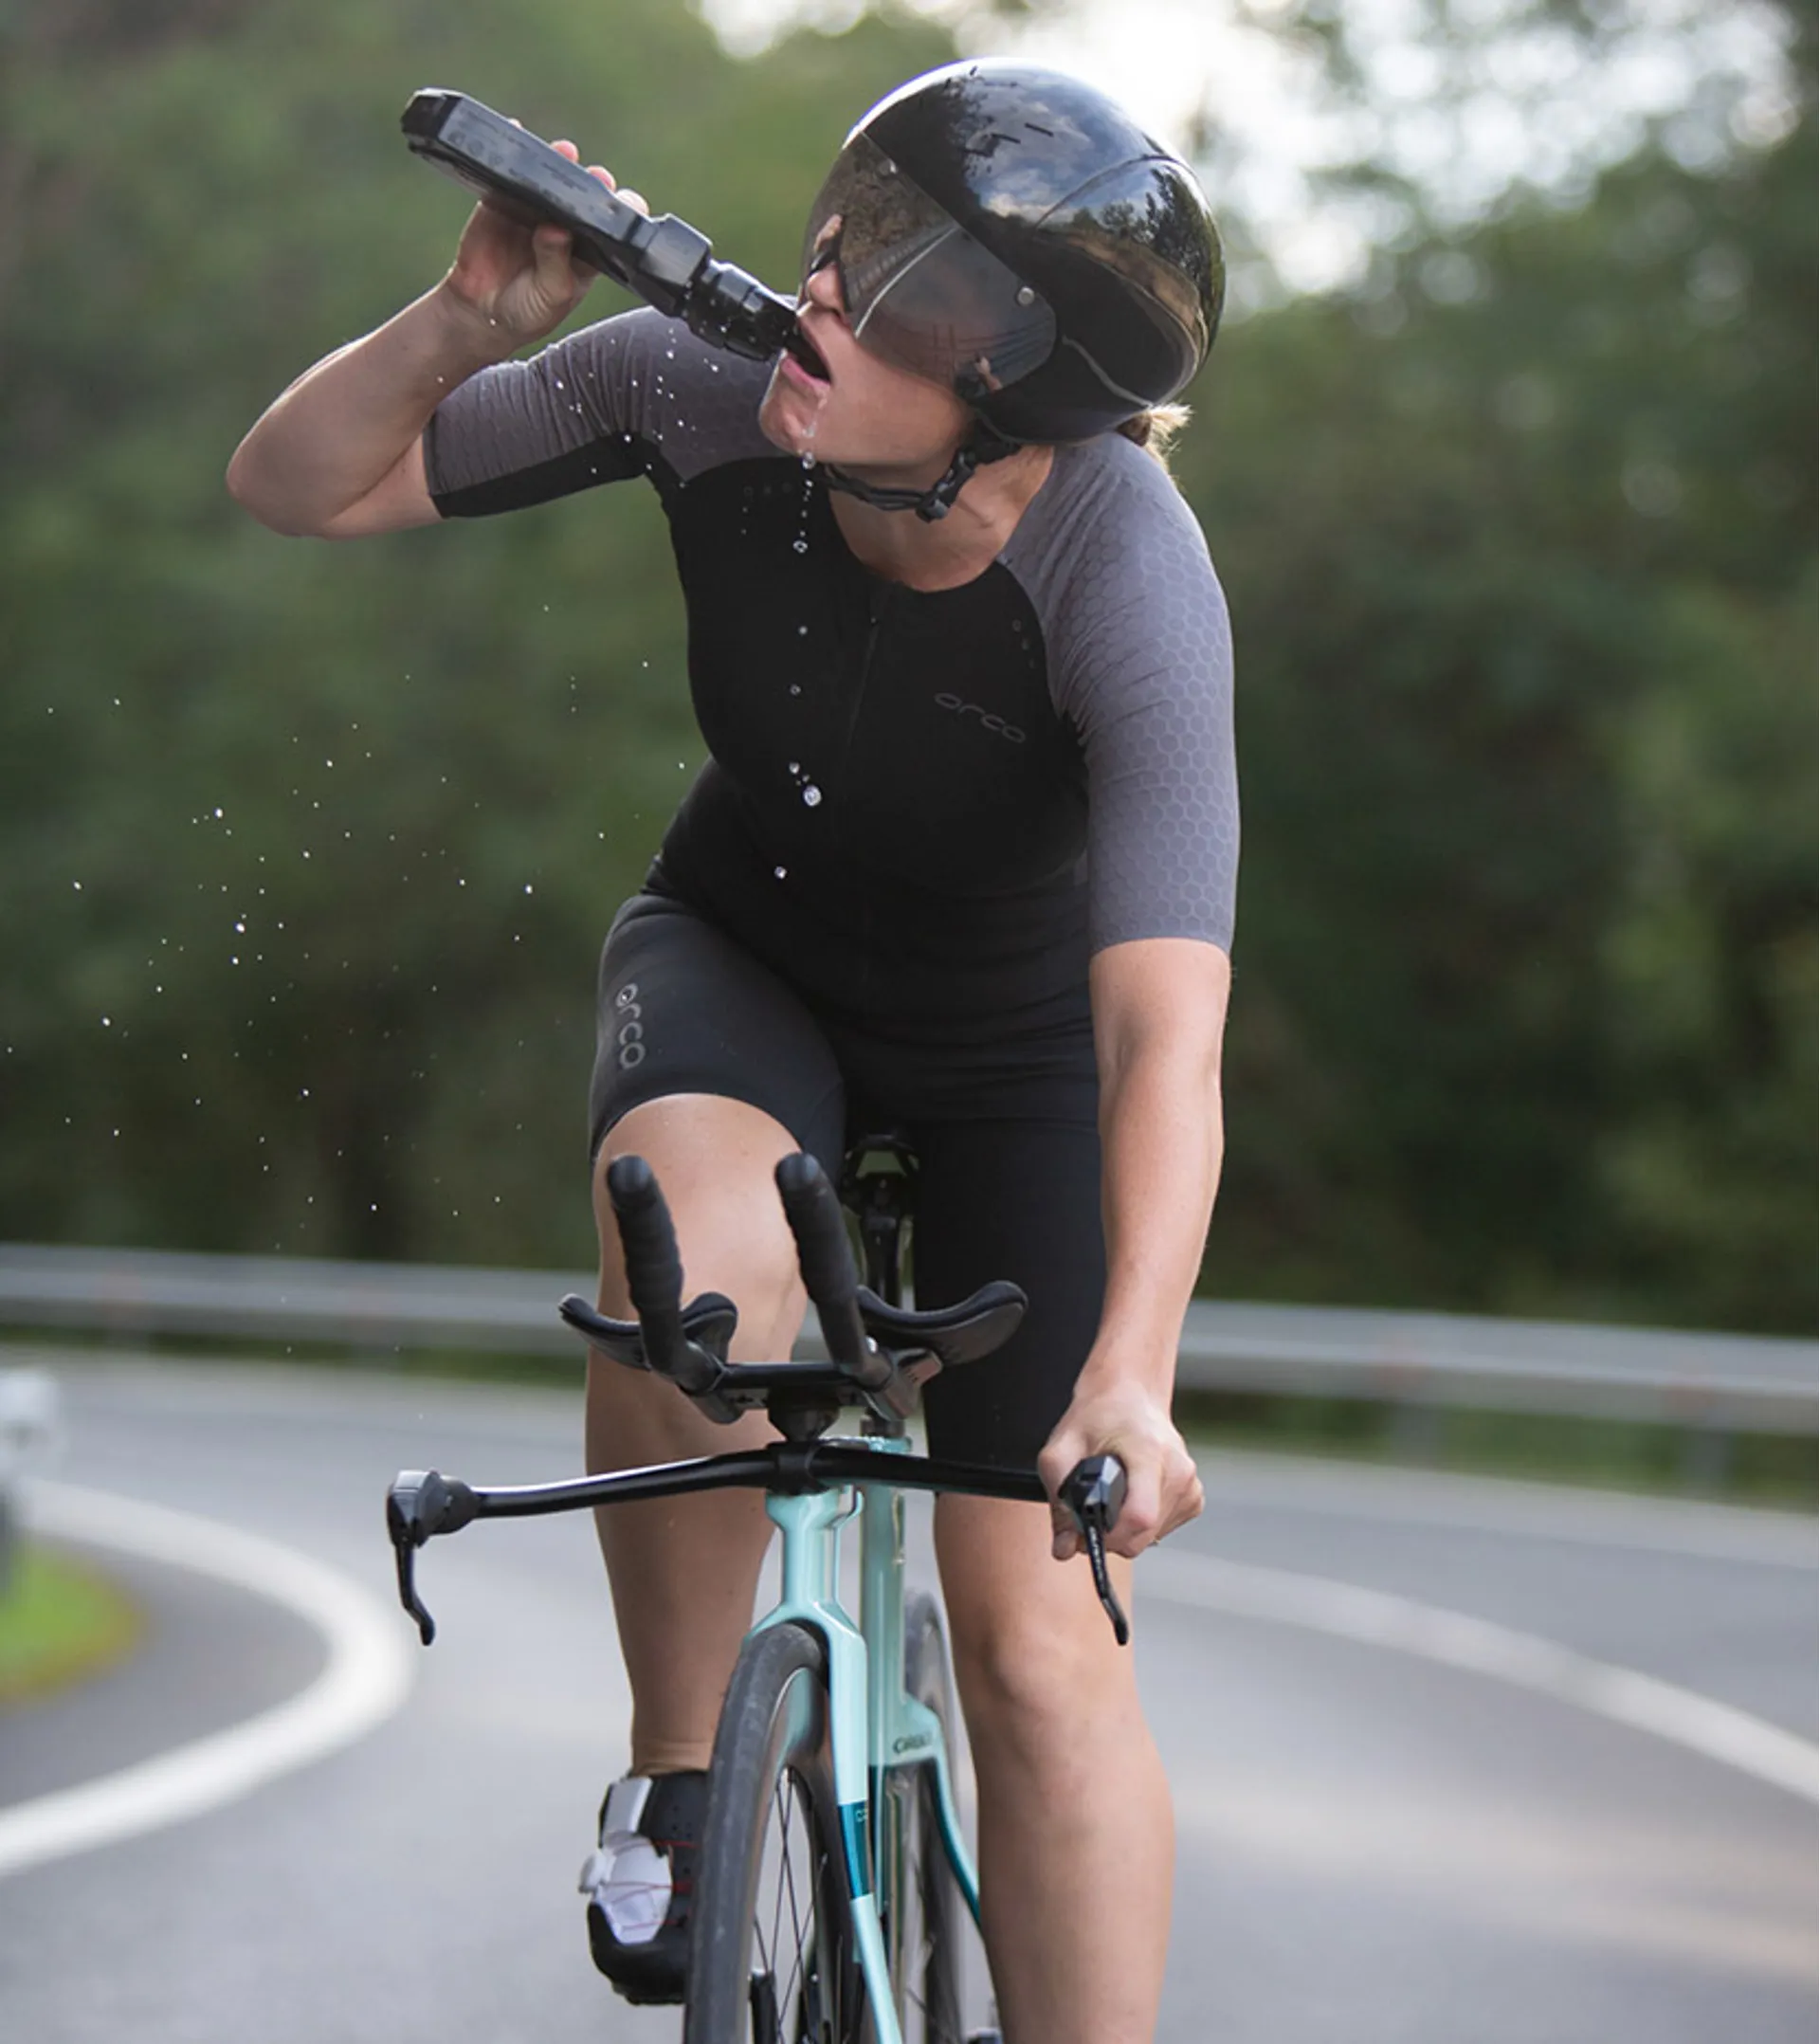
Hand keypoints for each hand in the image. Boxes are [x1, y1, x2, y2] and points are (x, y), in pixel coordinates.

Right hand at [439, 136, 647, 353]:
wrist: (481, 314)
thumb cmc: (528, 310)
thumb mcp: (550, 296)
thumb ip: (556, 265)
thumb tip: (557, 229)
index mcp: (589, 249)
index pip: (614, 225)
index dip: (623, 211)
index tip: (625, 205)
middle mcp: (566, 222)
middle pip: (585, 193)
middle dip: (593, 181)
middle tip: (597, 178)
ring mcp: (535, 208)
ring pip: (550, 177)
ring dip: (558, 159)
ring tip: (565, 152)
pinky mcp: (502, 198)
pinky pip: (508, 171)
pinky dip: (510, 154)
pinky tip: (515, 134)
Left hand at [1038, 1372, 1202, 1561]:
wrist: (1129, 1395)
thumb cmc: (1098, 1416)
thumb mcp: (1061, 1451)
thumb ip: (1060, 1503)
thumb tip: (1065, 1547)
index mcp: (1148, 1452)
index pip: (1139, 1517)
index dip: (1109, 1535)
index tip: (1089, 1530)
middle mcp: (1177, 1468)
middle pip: (1144, 1534)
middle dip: (1111, 1535)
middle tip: (1091, 1513)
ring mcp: (1190, 1483)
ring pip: (1152, 1537)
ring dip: (1125, 1529)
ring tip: (1113, 1495)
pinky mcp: (1194, 1495)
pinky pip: (1163, 1529)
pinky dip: (1142, 1524)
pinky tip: (1132, 1496)